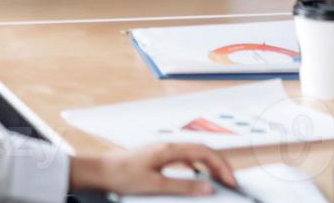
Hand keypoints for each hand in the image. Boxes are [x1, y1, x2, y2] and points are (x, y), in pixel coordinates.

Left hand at [69, 143, 237, 195]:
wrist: (101, 170)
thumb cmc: (123, 175)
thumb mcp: (156, 185)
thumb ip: (184, 186)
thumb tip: (207, 187)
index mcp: (170, 149)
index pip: (205, 152)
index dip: (222, 166)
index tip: (231, 180)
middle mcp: (168, 145)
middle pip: (202, 150)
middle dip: (220, 165)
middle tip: (230, 181)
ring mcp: (163, 150)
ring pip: (194, 153)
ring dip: (209, 165)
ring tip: (218, 179)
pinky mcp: (158, 156)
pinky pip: (184, 157)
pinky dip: (197, 166)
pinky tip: (197, 176)